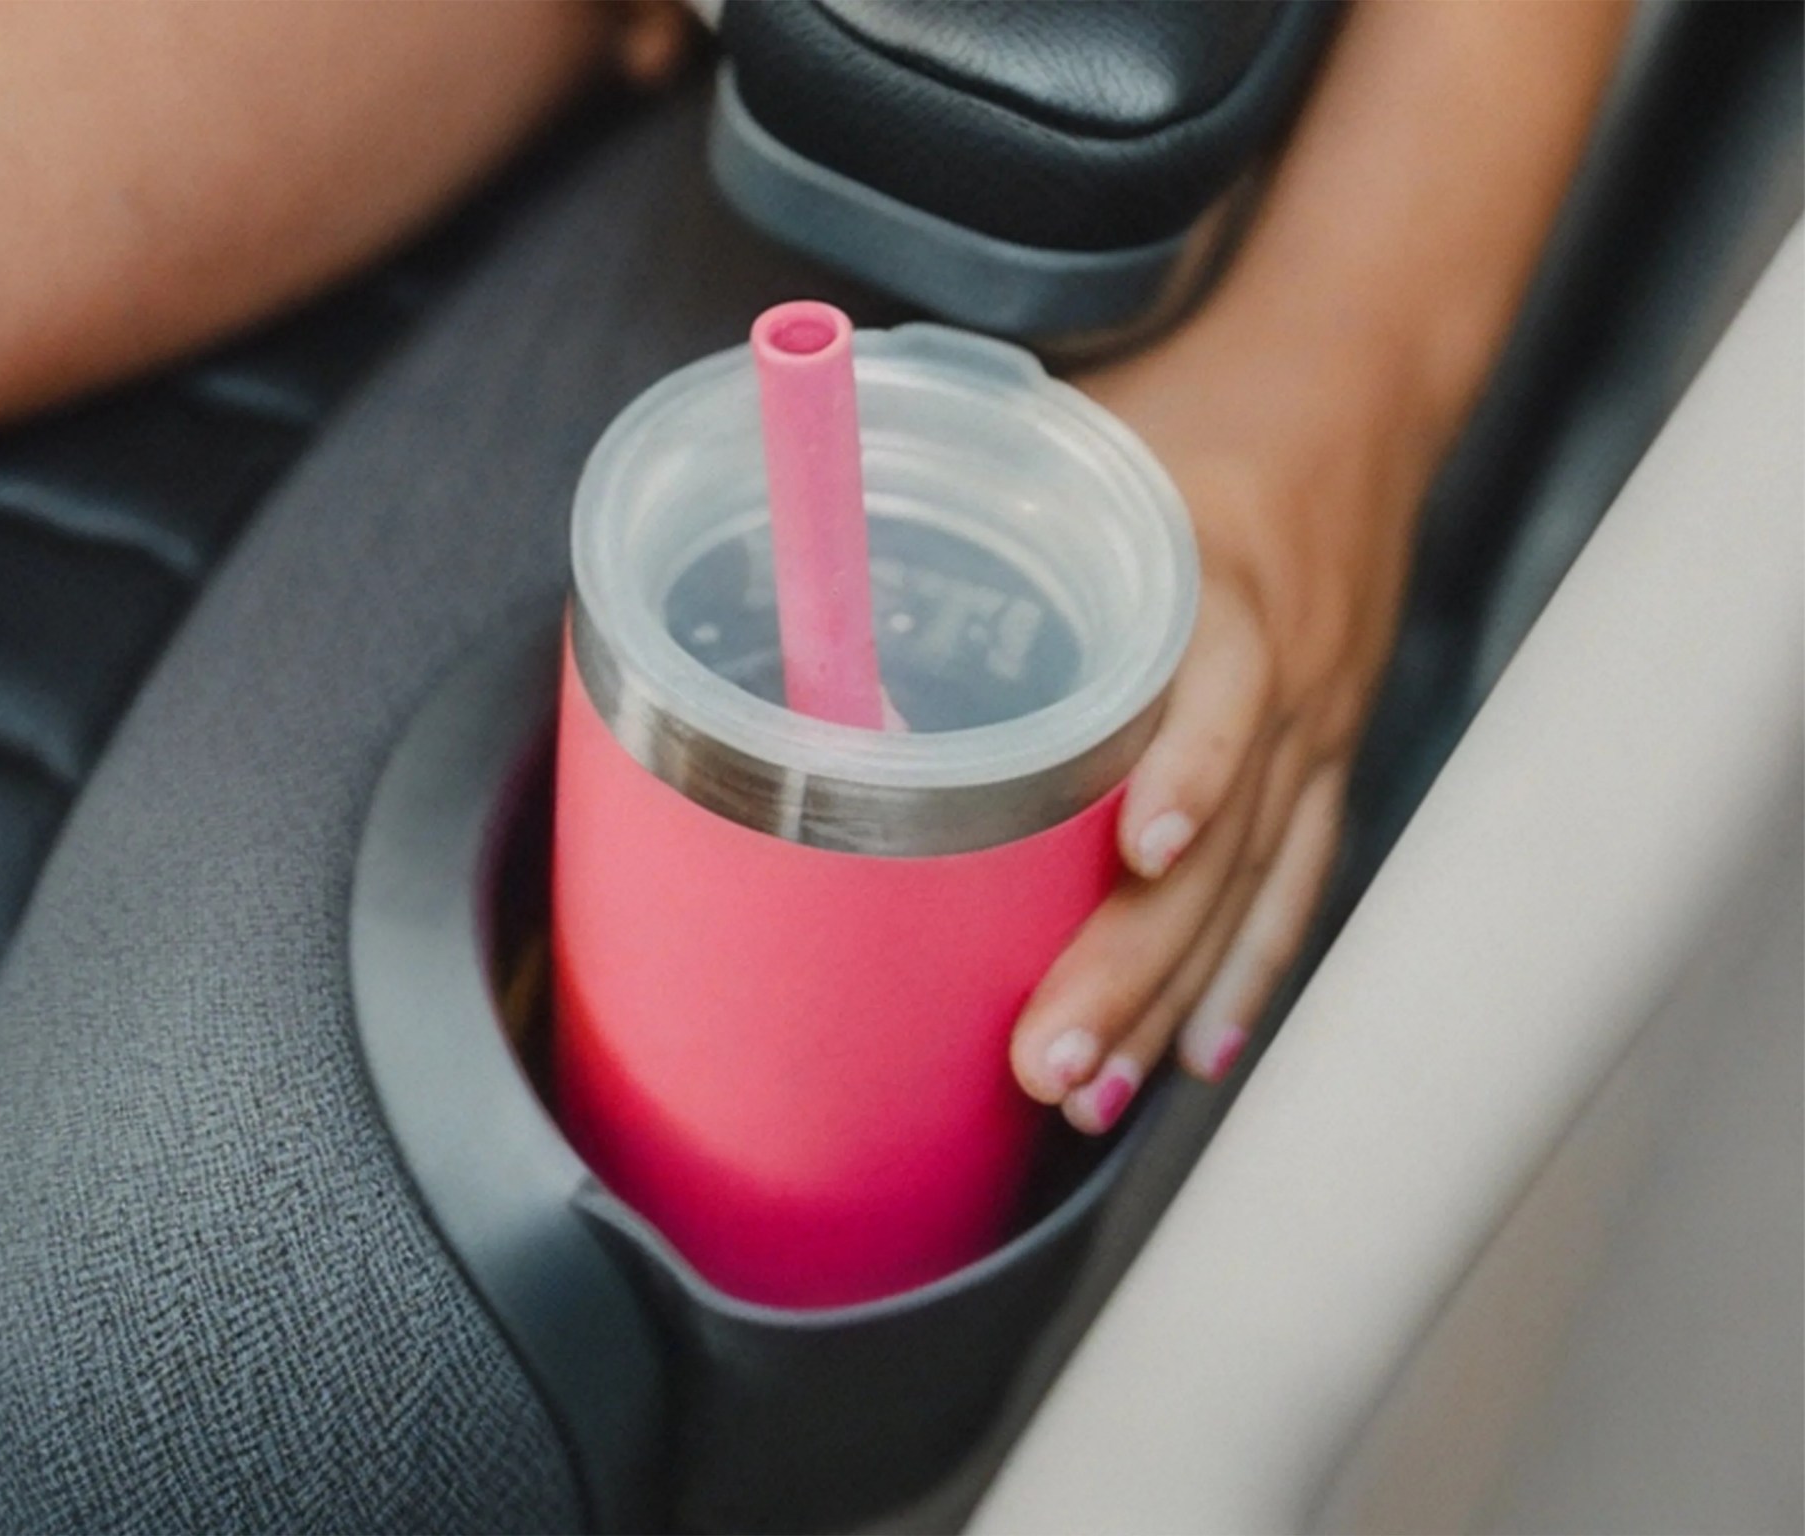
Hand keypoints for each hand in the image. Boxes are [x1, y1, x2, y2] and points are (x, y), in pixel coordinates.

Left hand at [1010, 308, 1439, 1131]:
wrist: (1356, 390)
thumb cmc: (1198, 417)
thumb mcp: (1086, 433)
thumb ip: (968, 490)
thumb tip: (805, 541)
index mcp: (1224, 582)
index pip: (1222, 693)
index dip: (1186, 772)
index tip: (1133, 857)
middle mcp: (1285, 673)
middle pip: (1221, 847)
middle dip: (1135, 964)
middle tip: (1046, 1063)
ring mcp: (1318, 729)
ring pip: (1250, 894)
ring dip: (1172, 1003)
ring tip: (1090, 1100)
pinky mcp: (1328, 760)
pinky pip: (1294, 885)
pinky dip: (1248, 973)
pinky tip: (1200, 1053)